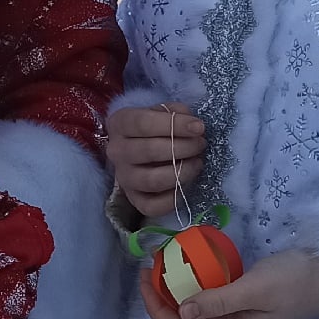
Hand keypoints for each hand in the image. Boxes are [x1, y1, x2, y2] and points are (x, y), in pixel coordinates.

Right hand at [105, 101, 205, 218]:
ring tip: (197, 163)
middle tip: (201, 144)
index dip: (174, 125)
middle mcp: (116, 151)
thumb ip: (176, 112)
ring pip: (152, 180)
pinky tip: (187, 184)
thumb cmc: (154, 128)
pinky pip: (153, 206)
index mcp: (120, 123)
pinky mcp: (134, 199)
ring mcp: (124, 178)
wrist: (140, 148)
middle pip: (149, 151)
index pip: (143, 123)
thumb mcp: (162, 112)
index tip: (199, 127)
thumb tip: (192, 125)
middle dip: (183, 147)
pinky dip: (174, 198)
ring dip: (181, 172)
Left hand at [139, 248, 318, 318]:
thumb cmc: (296, 281)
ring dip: (177, 291)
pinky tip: (190, 266)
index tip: (145, 279)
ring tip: (163, 265)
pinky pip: (211, 297)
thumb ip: (219, 300)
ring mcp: (239, 317)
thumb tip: (182, 310)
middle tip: (149, 268)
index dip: (157, 309)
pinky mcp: (245, 302)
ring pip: (196, 310)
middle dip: (162, 299)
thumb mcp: (255, 289)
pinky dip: (195, 284)